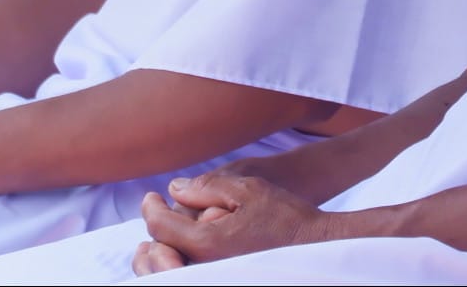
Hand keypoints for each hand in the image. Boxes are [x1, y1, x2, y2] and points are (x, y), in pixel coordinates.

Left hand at [136, 170, 334, 270]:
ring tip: (161, 234)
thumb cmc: (286, 216)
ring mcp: (215, 277)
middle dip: (152, 232)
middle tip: (153, 213)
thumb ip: (205, 187)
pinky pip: (191, 275)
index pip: (161, 226)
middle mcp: (206, 267)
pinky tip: (182, 248)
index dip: (150, 208)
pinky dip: (180, 261)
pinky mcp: (225, 281)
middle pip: (158, 254)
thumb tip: (173, 188)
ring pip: (171, 269)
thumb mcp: (247, 189)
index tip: (150, 196)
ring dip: (161, 250)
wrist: (316, 245)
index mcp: (208, 242)